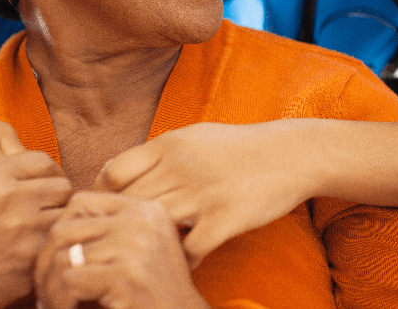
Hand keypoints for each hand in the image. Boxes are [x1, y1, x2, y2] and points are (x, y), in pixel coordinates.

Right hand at [0, 151, 71, 308]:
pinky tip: (34, 255)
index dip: (47, 173)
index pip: (42, 161)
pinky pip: (55, 246)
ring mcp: (22, 230)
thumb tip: (12, 166)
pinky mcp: (28, 261)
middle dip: (57, 199)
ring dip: (56, 225)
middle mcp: (8, 198)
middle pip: (62, 187)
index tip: (44, 186)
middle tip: (47, 212)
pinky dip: (49, 251)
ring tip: (41, 233)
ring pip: (64, 217)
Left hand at [34, 192, 209, 308]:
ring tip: (54, 302)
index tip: (58, 261)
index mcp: (145, 210)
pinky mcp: (125, 275)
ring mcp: (134, 246)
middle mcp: (141, 221)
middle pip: (64, 228)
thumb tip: (55, 229)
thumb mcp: (141, 250)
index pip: (80, 202)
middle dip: (45, 262)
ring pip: (61, 256)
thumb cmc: (155, 293)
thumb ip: (111, 231)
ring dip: (49, 287)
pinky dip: (59, 301)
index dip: (60, 232)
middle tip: (45, 287)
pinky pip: (68, 281)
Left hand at [94, 121, 318, 268]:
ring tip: (152, 252)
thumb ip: (156, 153)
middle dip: (122, 224)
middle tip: (124, 240)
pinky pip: (189, 249)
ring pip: (154, 226)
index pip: (114, 172)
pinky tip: (185, 261)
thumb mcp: (194, 136)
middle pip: (130, 203)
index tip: (111, 211)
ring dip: (150, 243)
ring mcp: (203, 194)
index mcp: (170, 144)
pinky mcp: (225, 219)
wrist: (292, 154)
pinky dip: (183, 260)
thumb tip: (113, 171)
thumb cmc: (239, 147)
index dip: (105, 196)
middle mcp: (181, 167)